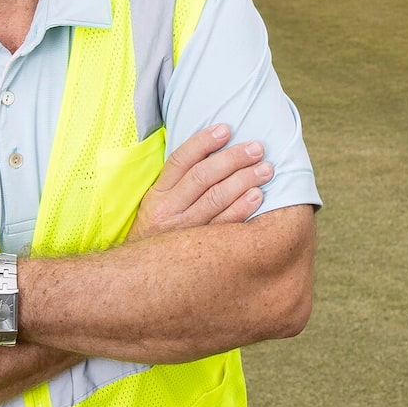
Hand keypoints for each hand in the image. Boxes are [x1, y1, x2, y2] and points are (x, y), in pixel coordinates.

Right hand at [134, 124, 274, 239]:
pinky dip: (241, 209)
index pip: (179, 161)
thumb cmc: (159, 233)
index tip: (225, 129)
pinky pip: (223, 226)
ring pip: (215, 199)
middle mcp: (167, 211)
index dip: (202, 142)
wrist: (141, 277)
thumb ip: (177, 182)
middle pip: (202, 177)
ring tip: (265, 169)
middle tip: (257, 148)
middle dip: (232, 159)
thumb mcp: (156, 205)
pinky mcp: (198, 250)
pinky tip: (257, 196)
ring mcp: (183, 231)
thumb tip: (208, 150)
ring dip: (243, 181)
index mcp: (157, 195)